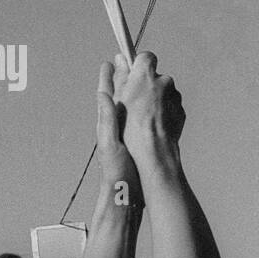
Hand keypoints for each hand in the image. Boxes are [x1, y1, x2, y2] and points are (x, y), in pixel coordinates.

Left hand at [96, 60, 142, 206]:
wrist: (125, 196)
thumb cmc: (116, 173)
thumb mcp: (110, 144)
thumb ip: (107, 120)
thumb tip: (103, 94)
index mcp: (107, 124)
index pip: (106, 94)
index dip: (107, 77)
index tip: (110, 61)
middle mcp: (115, 128)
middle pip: (119, 97)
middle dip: (123, 80)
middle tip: (128, 63)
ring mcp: (126, 136)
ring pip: (131, 108)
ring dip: (136, 93)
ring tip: (142, 80)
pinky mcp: (137, 144)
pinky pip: (142, 122)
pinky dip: (147, 111)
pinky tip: (155, 108)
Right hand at [111, 51, 184, 178]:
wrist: (153, 150)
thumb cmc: (132, 127)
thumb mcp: (117, 98)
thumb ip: (120, 75)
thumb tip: (120, 60)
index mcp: (146, 74)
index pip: (145, 56)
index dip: (138, 66)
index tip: (132, 74)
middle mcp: (164, 80)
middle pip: (154, 76)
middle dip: (146, 85)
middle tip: (134, 101)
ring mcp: (175, 96)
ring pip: (163, 92)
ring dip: (155, 99)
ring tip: (142, 117)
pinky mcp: (181, 110)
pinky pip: (170, 106)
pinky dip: (163, 112)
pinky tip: (152, 124)